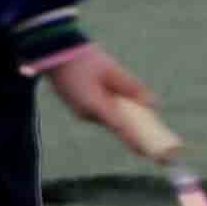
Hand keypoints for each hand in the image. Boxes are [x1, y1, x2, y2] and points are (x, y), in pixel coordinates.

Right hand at [38, 43, 164, 149]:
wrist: (54, 52)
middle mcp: (87, 114)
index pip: (119, 128)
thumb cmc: (83, 59)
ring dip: (125, 119)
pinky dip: (115, 111)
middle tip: (153, 142)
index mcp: (94, 105)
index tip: (147, 153)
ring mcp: (81, 111)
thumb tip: (151, 102)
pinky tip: (125, 106)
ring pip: (109, 118)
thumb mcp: (112, 70)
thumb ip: (132, 86)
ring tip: (144, 123)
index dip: (134, 140)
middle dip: (134, 131)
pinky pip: (101, 113)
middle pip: (116, 125)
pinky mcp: (79, 106)